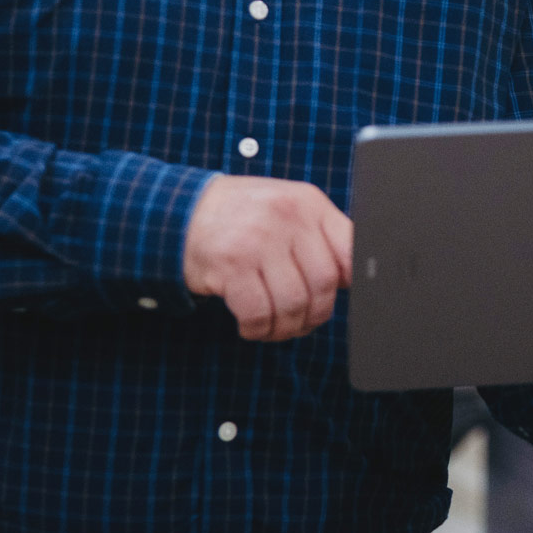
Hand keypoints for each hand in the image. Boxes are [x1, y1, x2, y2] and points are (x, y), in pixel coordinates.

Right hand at [180, 175, 351, 342]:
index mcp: (308, 203)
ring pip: (293, 304)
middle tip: (302, 321)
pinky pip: (258, 314)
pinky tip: (252, 326)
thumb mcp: (286, 208)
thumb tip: (351, 278)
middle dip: (315, 314)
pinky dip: (258, 329)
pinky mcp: (231, 266)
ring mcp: (258, 241)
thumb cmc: (242, 216)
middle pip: (324, 284)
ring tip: (276, 327)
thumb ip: (319, 234)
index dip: (351, 282)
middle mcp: (287, 218)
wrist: (181, 211)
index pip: (349, 248)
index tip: (339, 295)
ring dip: (286, 327)